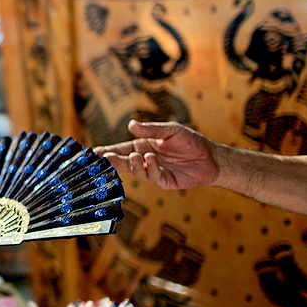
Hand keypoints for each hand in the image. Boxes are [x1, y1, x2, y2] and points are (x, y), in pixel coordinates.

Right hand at [94, 120, 218, 189]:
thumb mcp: (170, 130)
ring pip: (136, 172)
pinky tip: (152, 159)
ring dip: (133, 165)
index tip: (94, 152)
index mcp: (143, 147)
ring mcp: (154, 172)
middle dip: (112, 162)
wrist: (211, 157)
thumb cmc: (191, 142)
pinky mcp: (165, 181)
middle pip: (124, 162)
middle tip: (103, 159)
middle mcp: (146, 160)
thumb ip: (151, 129)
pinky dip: (151, 168)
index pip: (122, 149)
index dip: (108, 151)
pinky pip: (153, 176)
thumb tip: (130, 125)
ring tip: (136, 157)